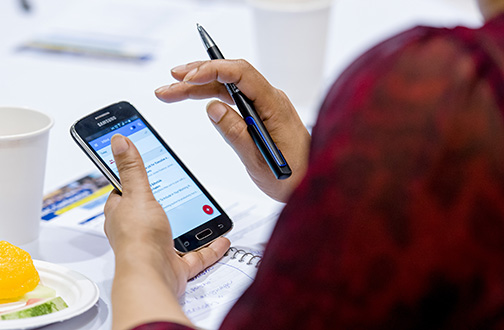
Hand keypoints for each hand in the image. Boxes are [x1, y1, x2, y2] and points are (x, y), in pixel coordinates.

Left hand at [104, 134, 229, 328]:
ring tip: (199, 212)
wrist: (151, 276)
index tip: (140, 169)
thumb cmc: (138, 239)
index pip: (123, 193)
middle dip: (163, 203)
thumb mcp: (138, 193)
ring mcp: (156, 248)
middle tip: (175, 189)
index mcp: (122, 213)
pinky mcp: (174, 265)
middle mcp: (137, 232)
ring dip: (187, 226)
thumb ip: (132, 168)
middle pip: (150, 212)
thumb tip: (119, 141)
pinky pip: (195, 256)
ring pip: (173, 234)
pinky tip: (220, 240)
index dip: (130, 181)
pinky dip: (209, 248)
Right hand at [155, 59, 310, 201]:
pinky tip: (197, 95)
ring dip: (200, 85)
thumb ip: (236, 134)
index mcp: (274, 106)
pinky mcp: (260, 113)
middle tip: (171, 81)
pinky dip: (212, 95)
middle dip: (198, 76)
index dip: (213, 70)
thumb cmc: (293, 176)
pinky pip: (234, 97)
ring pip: (228, 86)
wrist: (311, 183)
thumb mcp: (259, 162)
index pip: (241, 75)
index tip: (189, 78)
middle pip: (230, 76)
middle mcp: (270, 100)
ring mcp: (265, 105)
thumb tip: (212, 108)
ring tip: (173, 89)